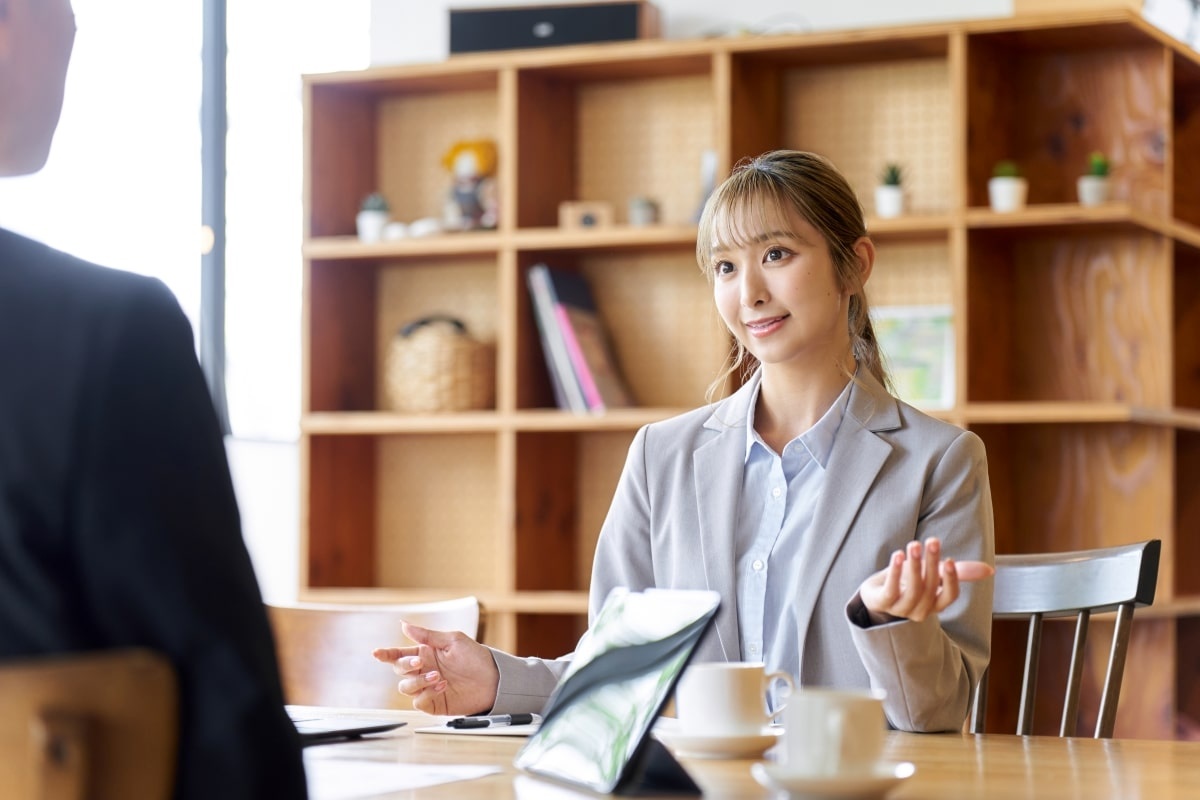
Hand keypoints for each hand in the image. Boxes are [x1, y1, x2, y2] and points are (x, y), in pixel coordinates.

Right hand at [372, 622, 499, 715]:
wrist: (493, 679)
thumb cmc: (476, 657)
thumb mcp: (452, 640)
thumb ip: (427, 636)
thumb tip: (404, 625)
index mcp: (426, 653)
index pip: (400, 653)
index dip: (387, 653)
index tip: (377, 653)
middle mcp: (423, 670)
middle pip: (399, 670)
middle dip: (406, 664)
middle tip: (420, 661)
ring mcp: (427, 687)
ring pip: (405, 686)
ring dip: (418, 680)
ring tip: (438, 676)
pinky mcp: (434, 702)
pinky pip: (418, 701)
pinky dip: (427, 693)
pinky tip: (442, 687)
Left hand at [858, 537, 993, 624]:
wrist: (878, 591)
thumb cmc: (910, 581)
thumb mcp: (935, 573)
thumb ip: (960, 571)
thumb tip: (990, 570)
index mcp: (936, 604)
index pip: (949, 596)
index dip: (951, 580)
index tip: (950, 560)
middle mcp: (921, 610)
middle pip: (930, 588)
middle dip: (931, 563)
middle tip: (932, 541)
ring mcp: (901, 609)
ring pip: (912, 590)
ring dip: (914, 566)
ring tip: (913, 545)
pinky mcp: (882, 603)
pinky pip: (890, 590)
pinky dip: (894, 572)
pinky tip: (898, 555)